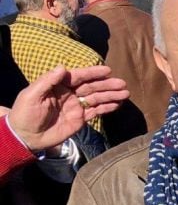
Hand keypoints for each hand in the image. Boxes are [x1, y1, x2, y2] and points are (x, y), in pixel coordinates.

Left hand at [7, 65, 128, 152]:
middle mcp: (69, 94)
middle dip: (107, 85)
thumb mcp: (32, 95)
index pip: (78, 77)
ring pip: (97, 99)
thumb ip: (48, 81)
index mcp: (58, 86)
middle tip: (122, 84)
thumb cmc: (25, 114)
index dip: (93, 73)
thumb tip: (63, 68)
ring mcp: (76, 107)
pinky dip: (107, 108)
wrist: (26, 137)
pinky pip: (96, 112)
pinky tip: (117, 105)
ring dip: (111, 96)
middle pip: (91, 87)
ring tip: (125, 94)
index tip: (107, 70)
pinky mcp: (80, 119)